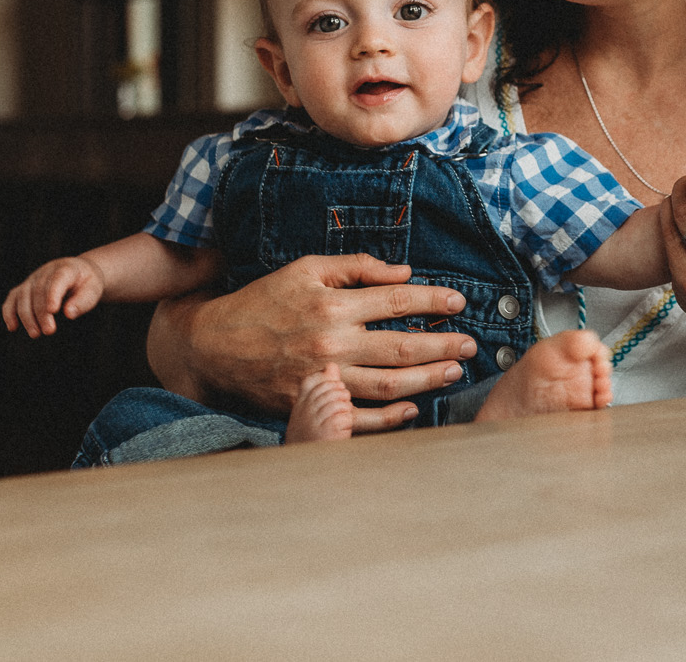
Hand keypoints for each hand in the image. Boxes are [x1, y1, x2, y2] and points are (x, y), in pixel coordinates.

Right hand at [2, 256, 105, 337]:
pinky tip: (12, 327)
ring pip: (23, 295)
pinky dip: (9, 312)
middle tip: (49, 331)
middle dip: (42, 312)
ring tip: (35, 334)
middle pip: (39, 291)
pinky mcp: (24, 288)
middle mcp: (46, 271)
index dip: (53, 294)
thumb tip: (69, 313)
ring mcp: (33, 279)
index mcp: (66, 268)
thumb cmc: (86, 284)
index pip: (57, 279)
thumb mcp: (93, 290)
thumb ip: (83, 301)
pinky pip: (12, 299)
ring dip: (27, 316)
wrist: (78, 273)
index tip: (53, 311)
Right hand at [167, 254, 477, 431]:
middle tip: (470, 344)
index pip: (397, 302)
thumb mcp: (306, 269)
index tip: (458, 303)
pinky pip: (359, 418)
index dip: (433, 302)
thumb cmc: (263, 302)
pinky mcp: (312, 405)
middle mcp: (332, 344)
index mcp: (332, 306)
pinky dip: (390, 417)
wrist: (215, 346)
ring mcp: (324, 379)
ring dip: (428, 380)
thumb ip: (356, 268)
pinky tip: (412, 408)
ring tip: (454, 372)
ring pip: (388, 385)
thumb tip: (403, 271)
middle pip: (401, 348)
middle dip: (442, 345)